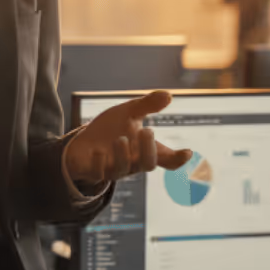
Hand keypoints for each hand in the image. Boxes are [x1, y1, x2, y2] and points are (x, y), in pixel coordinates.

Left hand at [65, 90, 193, 184]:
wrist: (81, 145)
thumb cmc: (110, 131)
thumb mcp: (128, 114)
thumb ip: (147, 105)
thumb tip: (168, 95)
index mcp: (143, 150)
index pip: (166, 159)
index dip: (178, 158)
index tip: (187, 152)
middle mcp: (131, 163)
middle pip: (147, 164)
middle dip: (148, 149)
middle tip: (147, 130)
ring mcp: (112, 169)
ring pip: (123, 169)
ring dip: (123, 154)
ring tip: (120, 139)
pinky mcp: (93, 171)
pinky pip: (98, 173)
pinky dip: (99, 162)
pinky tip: (98, 151)